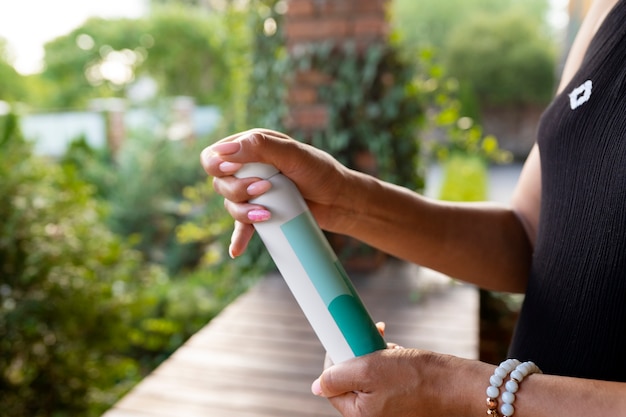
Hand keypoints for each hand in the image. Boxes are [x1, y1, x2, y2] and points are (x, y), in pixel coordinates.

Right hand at [200, 129, 354, 256]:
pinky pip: (242, 227)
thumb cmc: (320, 171)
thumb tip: (224, 151)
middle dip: (237, 190)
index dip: (217, 165)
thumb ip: (260, 146)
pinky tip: (236, 250)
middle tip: (265, 189)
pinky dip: (239, 238)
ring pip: (230, 205)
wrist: (339, 200)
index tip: (233, 170)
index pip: (215, 155)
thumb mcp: (292, 153)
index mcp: (251, 147)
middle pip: (219, 183)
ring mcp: (253, 193)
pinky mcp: (261, 214)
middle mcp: (248, 169)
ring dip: (243, 212)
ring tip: (267, 213)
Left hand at [311, 348, 489, 416]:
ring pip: (369, 373)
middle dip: (358, 354)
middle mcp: (373, 413)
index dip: (335, 360)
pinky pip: (386, 376)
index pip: (332, 386)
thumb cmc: (415, 377)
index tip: (344, 340)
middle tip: (369, 338)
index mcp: (360, 414)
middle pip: (351, 378)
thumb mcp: (369, 371)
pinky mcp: (403, 397)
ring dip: (374, 354)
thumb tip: (315, 387)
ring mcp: (389, 406)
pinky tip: (398, 352)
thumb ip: (337, 379)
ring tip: (389, 345)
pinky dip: (389, 360)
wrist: (457, 384)